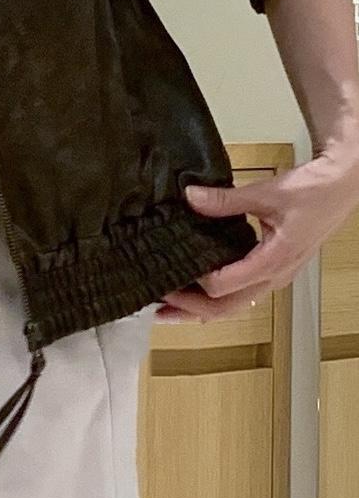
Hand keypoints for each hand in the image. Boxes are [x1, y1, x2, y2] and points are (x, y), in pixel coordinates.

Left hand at [157, 140, 358, 321]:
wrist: (342, 187)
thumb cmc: (312, 191)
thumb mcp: (267, 193)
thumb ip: (226, 200)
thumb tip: (190, 198)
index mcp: (273, 261)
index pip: (226, 286)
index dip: (196, 282)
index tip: (170, 269)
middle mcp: (274, 276)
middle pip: (227, 308)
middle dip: (191, 310)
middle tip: (157, 307)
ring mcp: (276, 276)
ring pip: (235, 306)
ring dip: (201, 310)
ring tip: (169, 310)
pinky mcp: (274, 269)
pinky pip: (243, 293)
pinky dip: (217, 299)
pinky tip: (198, 295)